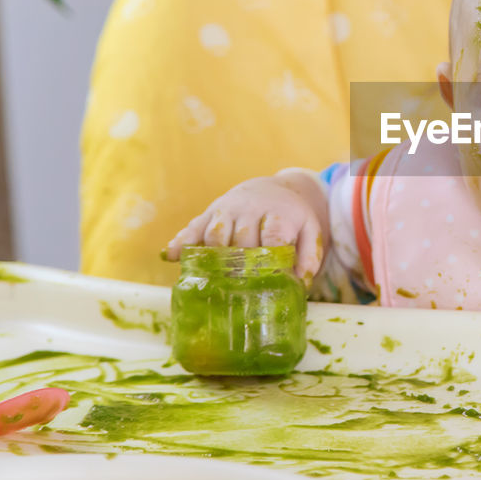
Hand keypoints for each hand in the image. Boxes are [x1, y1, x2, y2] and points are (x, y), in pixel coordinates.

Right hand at [164, 171, 326, 284]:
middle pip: (242, 238)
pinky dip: (181, 243)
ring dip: (213, 258)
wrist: (271, 189)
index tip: (267, 279)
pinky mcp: (208, 213)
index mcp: (279, 215)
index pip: (272, 235)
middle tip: (239, 290)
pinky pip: (192, 228)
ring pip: (215, 235)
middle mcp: (250, 210)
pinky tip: (171, 257)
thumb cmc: (291, 218)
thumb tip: (299, 284)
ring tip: (212, 282)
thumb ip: (309, 257)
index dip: (269, 257)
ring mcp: (227, 210)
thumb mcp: (309, 232)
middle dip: (240, 264)